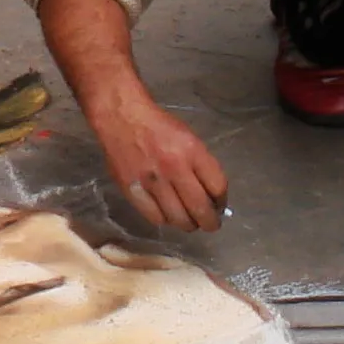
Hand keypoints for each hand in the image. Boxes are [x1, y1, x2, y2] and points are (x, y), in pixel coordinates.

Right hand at [88, 86, 229, 231]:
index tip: (219, 206)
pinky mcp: (133, 190)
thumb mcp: (189, 138)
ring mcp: (153, 182)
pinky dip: (165, 220)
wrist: (122, 118)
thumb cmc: (159, 127)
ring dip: (188, 224)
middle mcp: (174, 168)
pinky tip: (167, 215)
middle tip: (209, 225)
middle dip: (209, 222)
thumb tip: (212, 195)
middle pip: (200, 209)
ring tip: (188, 222)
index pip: (218, 187)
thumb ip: (201, 165)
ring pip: (178, 218)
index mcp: (192, 151)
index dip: (222, 202)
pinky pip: (155, 217)